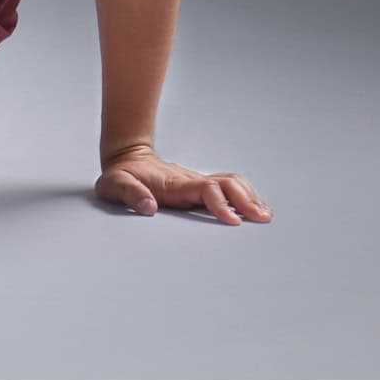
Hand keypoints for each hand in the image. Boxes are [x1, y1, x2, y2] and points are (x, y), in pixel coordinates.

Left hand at [96, 146, 270, 223]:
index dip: (220, 204)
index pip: (206, 189)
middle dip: (246, 200)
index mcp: (175, 184)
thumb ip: (130, 194)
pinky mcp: (199, 187)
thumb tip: (149, 206)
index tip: (233, 221)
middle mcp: (191, 181)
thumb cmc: (120, 175)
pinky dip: (244, 195)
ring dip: (249, 197)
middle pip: (227, 183)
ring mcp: (197, 182)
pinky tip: (253, 209)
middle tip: (262, 219)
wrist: (126, 158)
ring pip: (231, 183)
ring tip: (265, 216)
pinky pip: (227, 187)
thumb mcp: (114, 185)